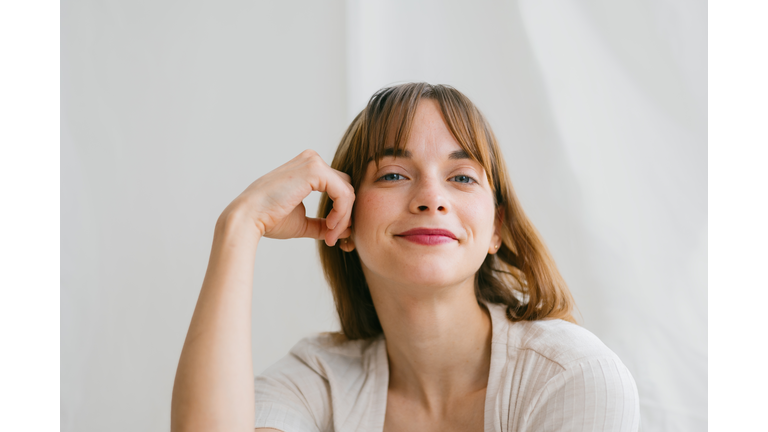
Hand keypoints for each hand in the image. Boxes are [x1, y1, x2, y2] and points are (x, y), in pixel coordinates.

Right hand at [223, 150, 353, 245]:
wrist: (248, 218)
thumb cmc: (269, 219)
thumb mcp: (302, 221)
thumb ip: (322, 223)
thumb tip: (345, 230)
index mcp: (308, 168)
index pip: (338, 188)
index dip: (341, 213)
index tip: (332, 235)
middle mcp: (312, 160)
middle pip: (346, 188)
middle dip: (345, 216)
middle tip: (334, 238)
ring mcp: (313, 162)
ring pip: (347, 191)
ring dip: (343, 217)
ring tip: (330, 236)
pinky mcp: (315, 170)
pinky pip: (343, 193)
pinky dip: (341, 213)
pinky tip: (330, 227)